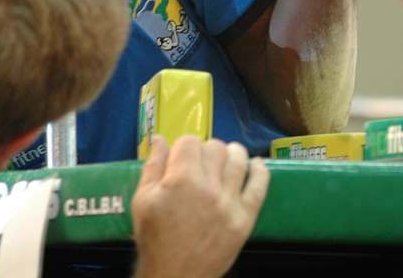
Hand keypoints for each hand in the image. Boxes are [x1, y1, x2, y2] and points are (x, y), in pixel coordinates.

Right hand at [132, 136, 269, 277]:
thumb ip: (153, 166)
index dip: (184, 147)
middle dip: (207, 150)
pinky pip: (259, 186)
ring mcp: (230, 202)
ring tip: (227, 159)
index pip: (190, 141)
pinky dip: (260, 171)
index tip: (182, 158)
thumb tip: (160, 138)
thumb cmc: (155, 238)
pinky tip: (255, 165)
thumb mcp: (142, 200)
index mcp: (181, 179)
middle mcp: (208, 186)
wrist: (175, 276)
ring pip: (239, 160)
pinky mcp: (245, 218)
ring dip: (233, 154)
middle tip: (202, 164)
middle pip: (216, 147)